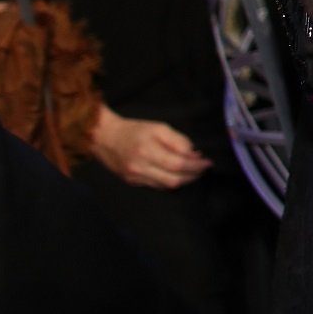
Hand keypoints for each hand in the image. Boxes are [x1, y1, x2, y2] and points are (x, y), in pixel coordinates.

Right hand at [90, 105, 211, 188]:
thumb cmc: (133, 130)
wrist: (104, 137)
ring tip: (194, 171)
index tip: (208, 162)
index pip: (178, 164)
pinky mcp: (132, 182)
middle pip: (174, 178)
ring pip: (167, 185)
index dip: (195, 165)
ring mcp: (135, 177)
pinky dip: (171, 181)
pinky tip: (178, 174)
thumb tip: (193, 153)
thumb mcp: (157, 127)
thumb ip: (177, 140)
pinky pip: (157, 186)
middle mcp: (140, 167)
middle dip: (193, 175)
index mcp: (147, 151)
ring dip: (184, 180)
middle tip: (203, 168)